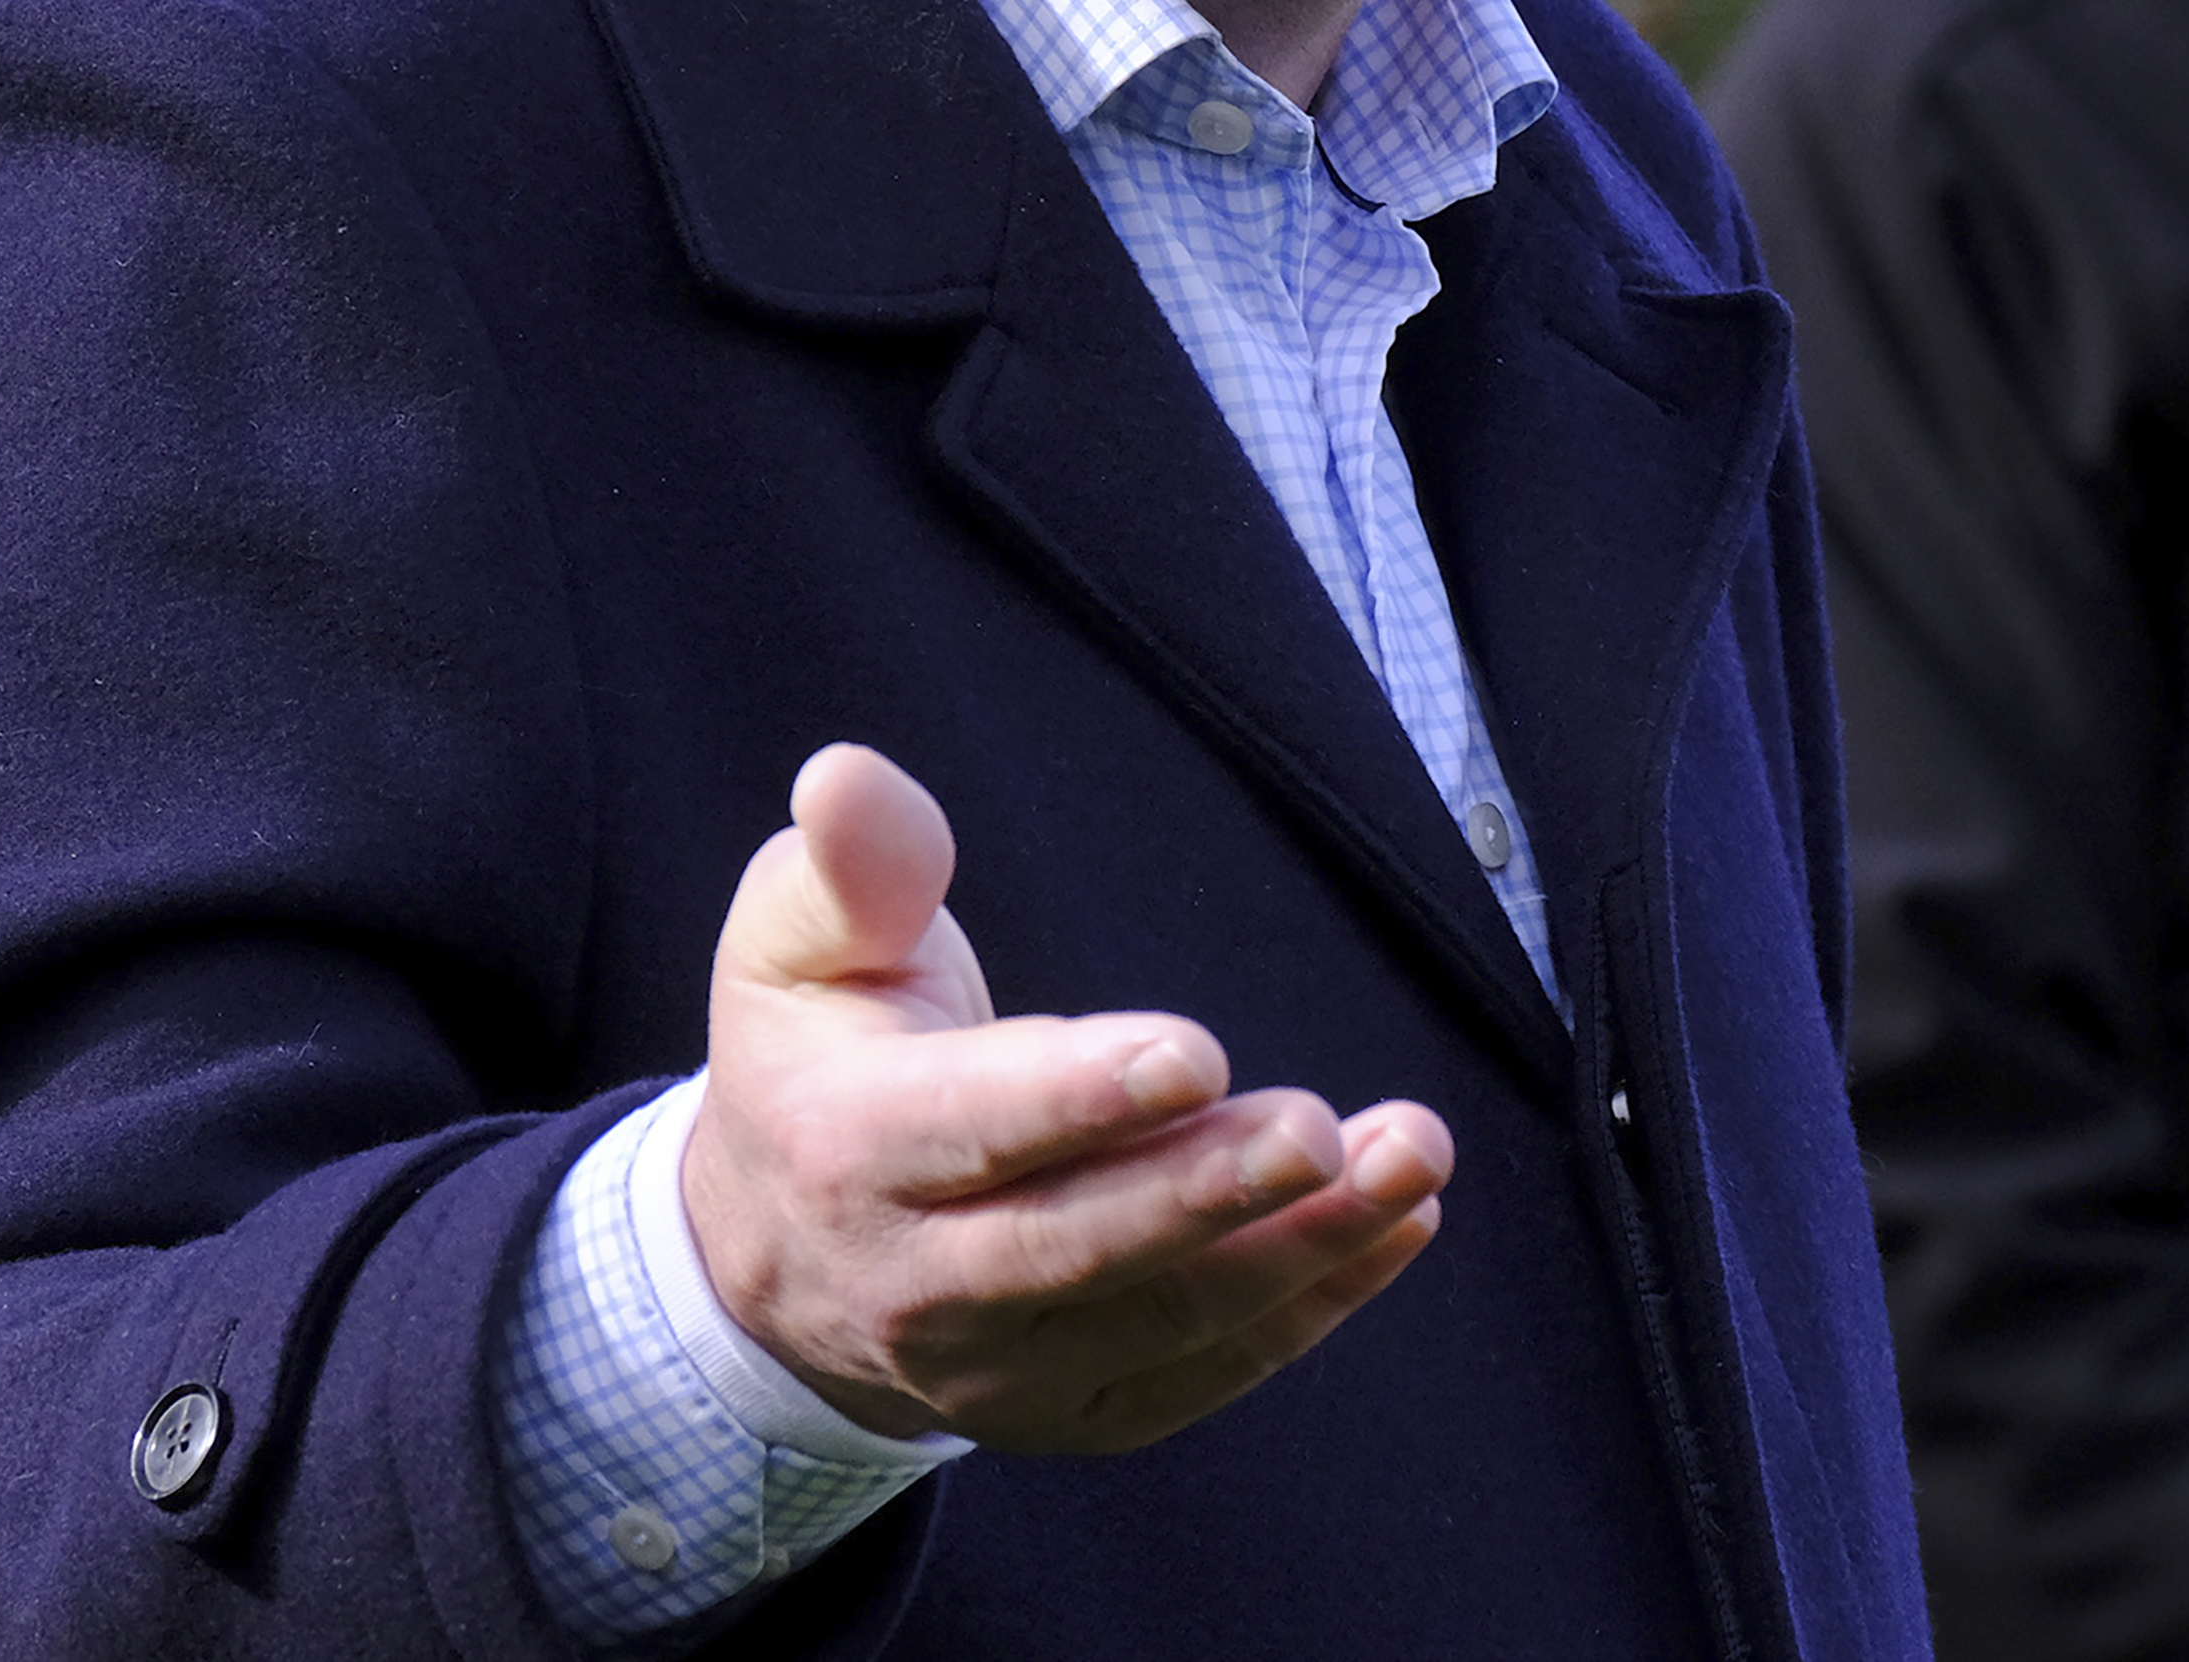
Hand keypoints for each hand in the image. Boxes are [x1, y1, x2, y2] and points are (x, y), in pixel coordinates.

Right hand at [680, 741, 1454, 1447]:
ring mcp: (995, 1373)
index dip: (1080, 1096)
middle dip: (1208, 1191)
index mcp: (846, 1151)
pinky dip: (1309, 1309)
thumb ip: (853, 865)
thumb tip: (846, 774)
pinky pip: (1200, 1377)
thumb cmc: (821, 1057)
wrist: (778, 1262)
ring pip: (1161, 1321)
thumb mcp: (799, 945)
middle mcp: (915, 1285)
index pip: (969, 1130)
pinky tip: (1397, 1224)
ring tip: (1410, 1160)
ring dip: (1300, 1245)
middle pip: (1076, 1250)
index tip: (1195, 1054)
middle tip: (1323, 1129)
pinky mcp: (1069, 1416)